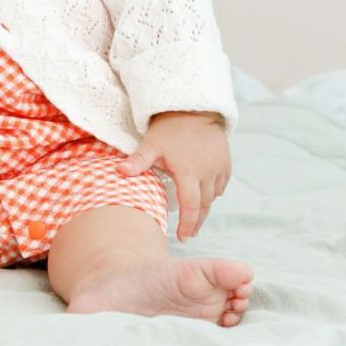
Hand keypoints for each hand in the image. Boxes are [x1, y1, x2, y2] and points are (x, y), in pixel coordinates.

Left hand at [117, 111, 230, 240]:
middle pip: (204, 206)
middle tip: (189, 234)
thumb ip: (138, 160)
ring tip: (195, 217)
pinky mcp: (226, 161)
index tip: (183, 237)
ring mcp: (220, 167)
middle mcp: (208, 173)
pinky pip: (222, 184)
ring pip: (214, 196)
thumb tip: (119, 172)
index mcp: (189, 172)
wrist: (193, 108)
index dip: (188, 225)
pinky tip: (205, 195)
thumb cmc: (170, 128)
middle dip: (197, 222)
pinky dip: (215, 192)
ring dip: (205, 207)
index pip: (191, 206)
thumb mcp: (151, 144)